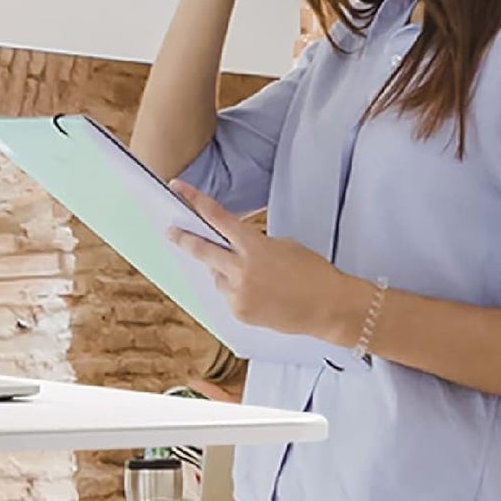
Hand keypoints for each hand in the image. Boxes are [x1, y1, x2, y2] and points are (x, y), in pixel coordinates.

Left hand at [167, 181, 363, 340]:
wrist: (329, 307)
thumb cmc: (312, 273)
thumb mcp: (283, 245)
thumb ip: (252, 244)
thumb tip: (230, 248)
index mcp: (253, 246)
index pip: (216, 217)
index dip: (194, 201)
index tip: (177, 189)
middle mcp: (241, 269)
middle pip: (201, 249)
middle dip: (183, 239)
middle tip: (171, 232)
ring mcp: (238, 292)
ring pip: (216, 276)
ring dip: (224, 272)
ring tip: (256, 278)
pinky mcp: (239, 312)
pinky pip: (227, 296)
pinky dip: (236, 291)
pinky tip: (260, 293)